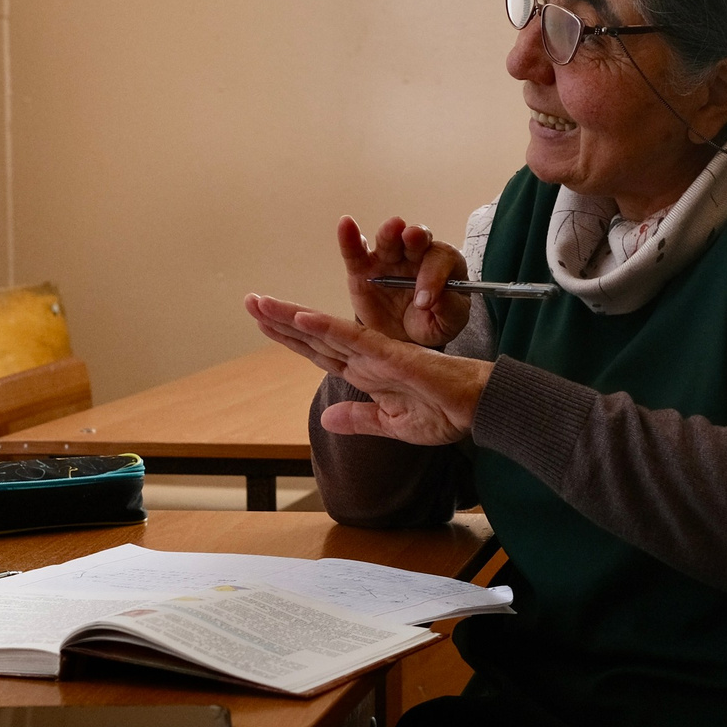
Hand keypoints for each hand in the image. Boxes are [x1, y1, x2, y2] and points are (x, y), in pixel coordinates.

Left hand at [245, 294, 488, 444]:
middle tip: (248, 301)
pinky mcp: (391, 355)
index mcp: (365, 371)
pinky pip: (353, 338)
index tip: (261, 323)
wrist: (477, 411)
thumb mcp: (391, 425)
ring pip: (326, 330)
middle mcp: (365, 356)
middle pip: (314, 335)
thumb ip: (359, 419)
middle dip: (279, 319)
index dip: (289, 338)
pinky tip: (302, 318)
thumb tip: (326, 418)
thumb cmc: (443, 412)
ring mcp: (376, 352)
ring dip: (292, 316)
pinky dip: (327, 327)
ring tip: (261, 302)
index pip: (318, 351)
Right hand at [338, 216, 469, 349]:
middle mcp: (416, 255)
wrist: (403, 337)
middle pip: (417, 239)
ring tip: (391, 228)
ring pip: (388, 239)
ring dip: (389, 232)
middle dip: (416, 236)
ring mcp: (387, 259)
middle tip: (414, 236)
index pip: (440, 261)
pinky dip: (349, 237)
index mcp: (443, 265)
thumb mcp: (447, 323)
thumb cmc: (430, 324)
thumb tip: (440, 299)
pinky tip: (346, 225)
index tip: (424, 301)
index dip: (433, 276)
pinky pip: (356, 251)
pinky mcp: (362, 269)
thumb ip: (449, 309)